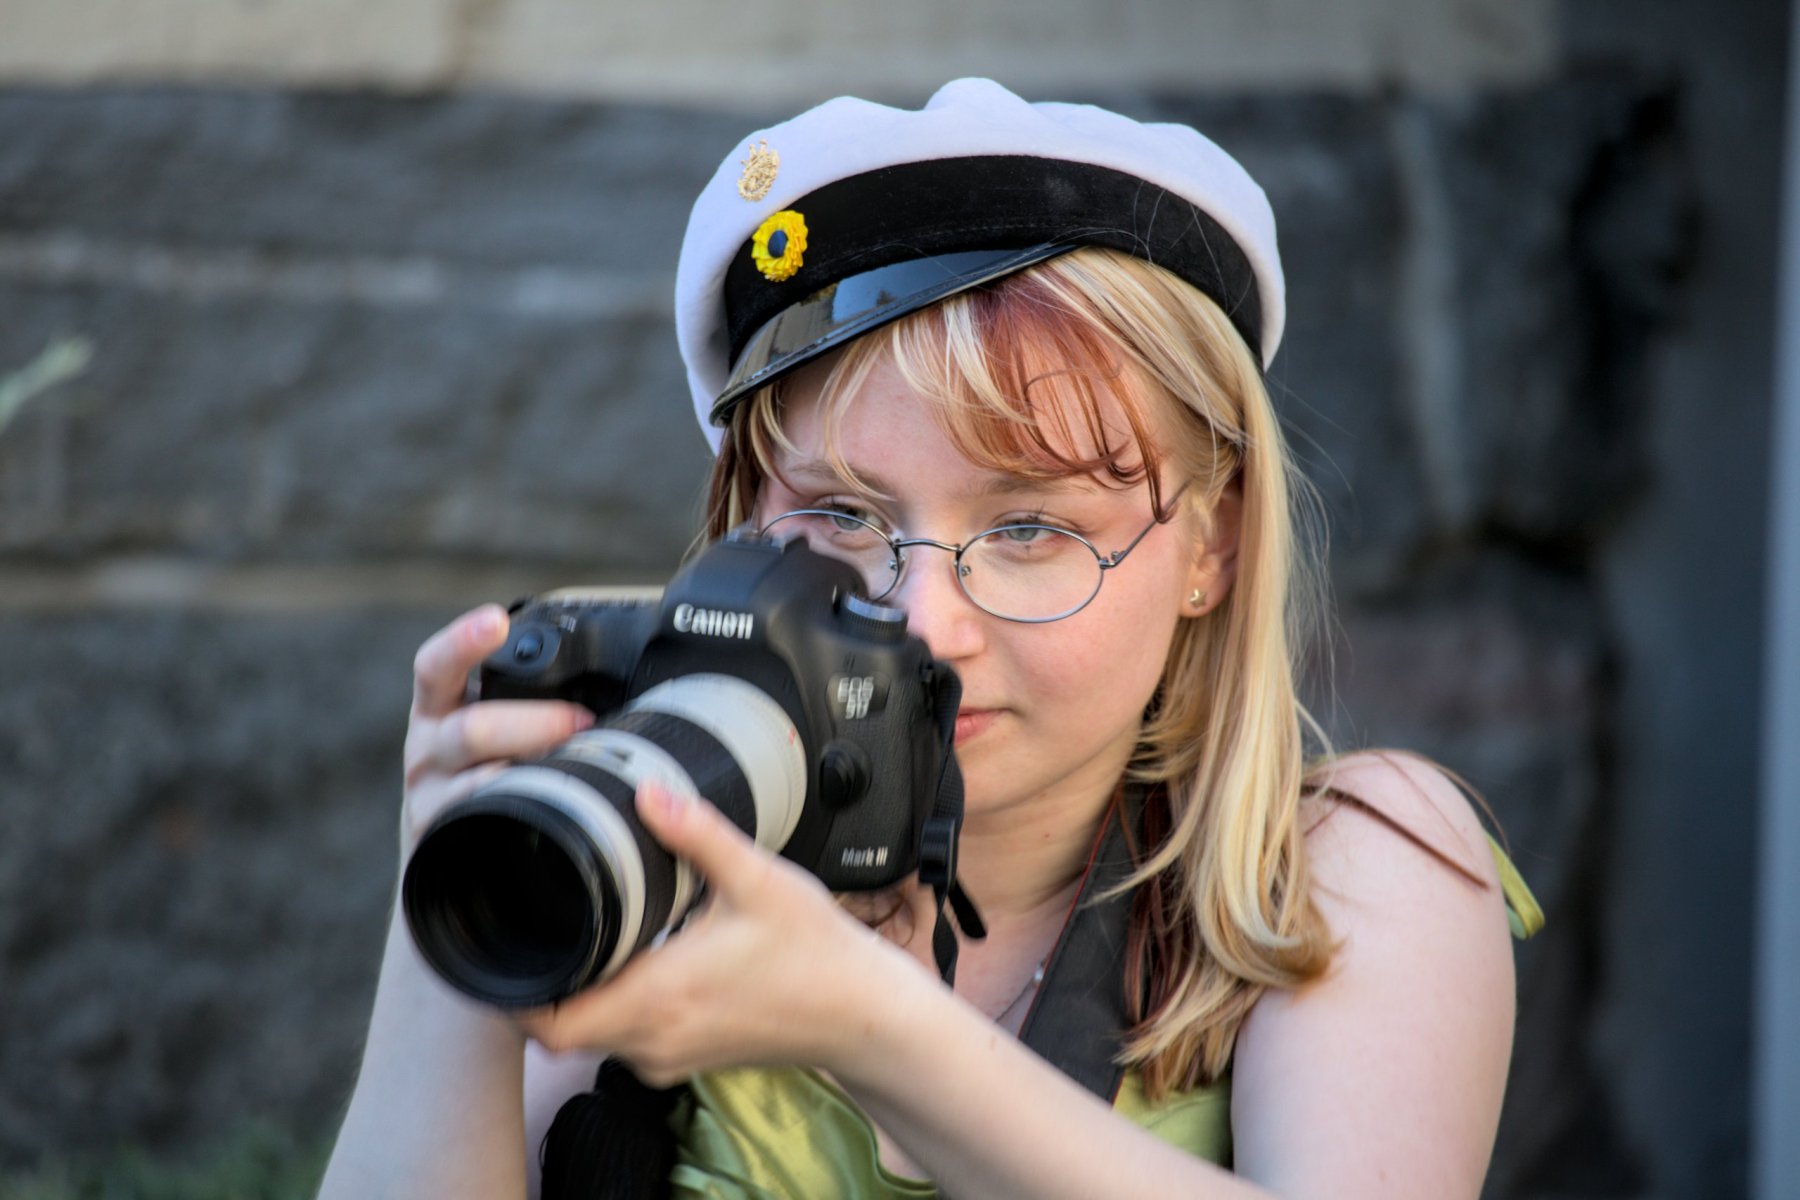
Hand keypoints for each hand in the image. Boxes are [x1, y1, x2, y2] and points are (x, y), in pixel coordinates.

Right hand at [400, 604, 595, 853]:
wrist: (448, 863)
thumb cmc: (484, 776)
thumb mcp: (492, 729)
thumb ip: (527, 702)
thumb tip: (618, 689)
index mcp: (439, 709)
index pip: (436, 666)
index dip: (463, 641)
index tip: (496, 620)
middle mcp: (427, 749)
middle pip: (474, 729)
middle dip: (537, 723)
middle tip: (583, 724)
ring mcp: (430, 797)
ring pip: (483, 781)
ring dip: (535, 771)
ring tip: (575, 770)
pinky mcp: (442, 841)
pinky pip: (484, 824)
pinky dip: (519, 814)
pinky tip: (547, 813)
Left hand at [513, 781, 942, 1084]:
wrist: (862, 1012)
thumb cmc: (816, 952)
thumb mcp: (757, 878)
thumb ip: (698, 833)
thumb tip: (648, 791)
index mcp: (659, 996)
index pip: (549, 1021)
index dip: (515, 991)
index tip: (509, 941)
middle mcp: (654, 1037)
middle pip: (557, 1031)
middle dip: (541, 984)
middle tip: (539, 925)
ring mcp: (669, 1055)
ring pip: (590, 1037)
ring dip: (578, 994)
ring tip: (584, 935)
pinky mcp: (686, 1058)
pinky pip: (625, 1040)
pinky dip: (612, 1006)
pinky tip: (631, 960)